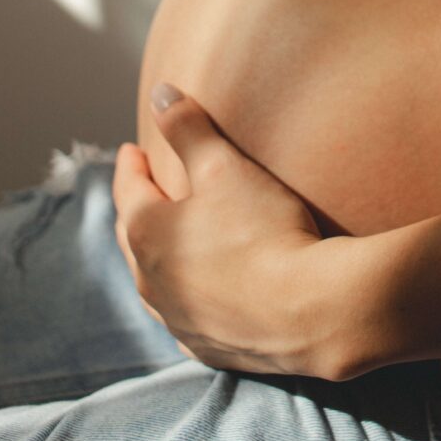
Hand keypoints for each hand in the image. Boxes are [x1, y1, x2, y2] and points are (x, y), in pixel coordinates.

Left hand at [113, 85, 364, 378]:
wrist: (311, 311)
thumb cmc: (264, 231)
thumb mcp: (224, 166)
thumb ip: (189, 128)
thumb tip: (160, 93)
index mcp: (148, 233)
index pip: (129, 189)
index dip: (130, 165)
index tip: (132, 150)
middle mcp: (153, 282)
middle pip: (133, 237)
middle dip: (137, 209)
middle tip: (144, 190)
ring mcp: (179, 321)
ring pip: (154, 283)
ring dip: (157, 258)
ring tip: (167, 243)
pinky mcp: (208, 348)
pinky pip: (183, 320)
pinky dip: (184, 299)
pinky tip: (196, 299)